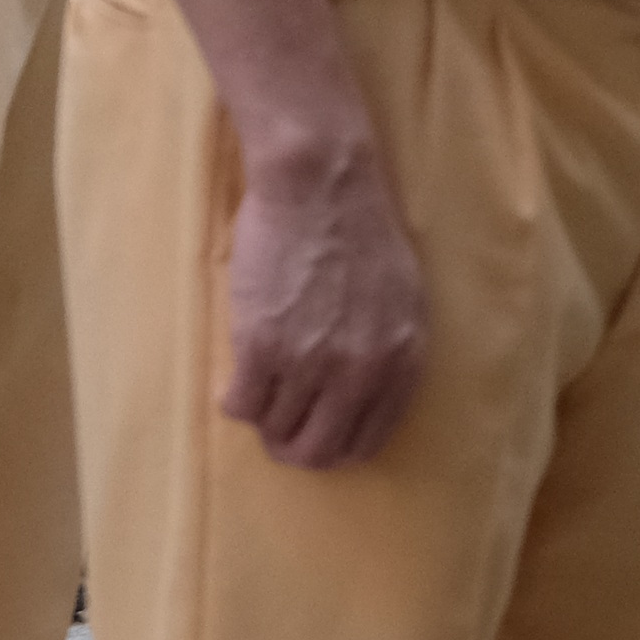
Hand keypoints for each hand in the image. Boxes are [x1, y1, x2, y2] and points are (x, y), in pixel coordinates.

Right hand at [220, 141, 428, 468]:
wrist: (321, 188)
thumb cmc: (362, 233)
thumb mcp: (404, 298)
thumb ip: (390, 352)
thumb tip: (364, 399)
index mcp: (403, 359)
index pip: (369, 440)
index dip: (338, 445)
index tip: (318, 433)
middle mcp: (361, 370)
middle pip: (319, 452)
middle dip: (295, 448)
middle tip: (278, 428)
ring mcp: (311, 362)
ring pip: (275, 431)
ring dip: (265, 417)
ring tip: (262, 387)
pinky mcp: (262, 346)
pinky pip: (241, 407)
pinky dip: (235, 400)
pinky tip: (239, 378)